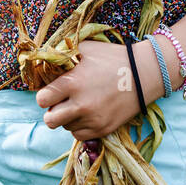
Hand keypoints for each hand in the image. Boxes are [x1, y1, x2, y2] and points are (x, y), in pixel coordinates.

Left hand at [35, 38, 162, 140]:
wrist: (144, 74)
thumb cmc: (113, 57)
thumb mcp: (86, 49)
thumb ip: (64, 54)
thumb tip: (46, 60)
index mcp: (72, 83)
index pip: (41, 99)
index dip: (44, 95)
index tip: (51, 91)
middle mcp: (81, 105)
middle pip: (50, 120)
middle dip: (52, 110)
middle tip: (61, 102)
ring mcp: (92, 120)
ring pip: (65, 128)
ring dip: (68, 118)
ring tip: (79, 105)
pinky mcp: (103, 129)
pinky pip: (79, 135)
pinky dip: (80, 126)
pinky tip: (87, 114)